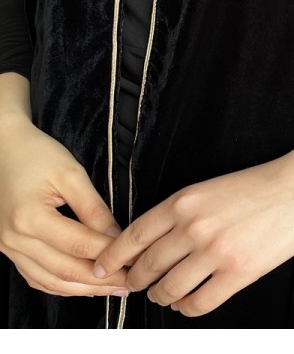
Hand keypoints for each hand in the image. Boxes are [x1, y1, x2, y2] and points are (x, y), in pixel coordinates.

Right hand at [0, 114, 130, 297]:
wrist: (3, 149)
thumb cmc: (36, 155)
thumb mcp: (71, 173)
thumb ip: (93, 207)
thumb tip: (116, 236)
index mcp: (30, 217)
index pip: (78, 245)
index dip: (109, 254)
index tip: (134, 259)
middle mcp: (16, 239)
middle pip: (65, 271)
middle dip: (101, 281)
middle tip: (131, 283)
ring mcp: (9, 248)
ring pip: (50, 281)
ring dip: (84, 290)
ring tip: (113, 289)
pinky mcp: (10, 250)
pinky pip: (38, 278)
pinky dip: (62, 286)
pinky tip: (84, 286)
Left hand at [92, 127, 293, 316]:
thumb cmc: (258, 185)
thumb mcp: (210, 188)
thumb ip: (182, 213)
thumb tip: (154, 243)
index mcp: (184, 200)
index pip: (134, 235)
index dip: (113, 256)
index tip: (102, 268)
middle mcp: (194, 226)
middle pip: (147, 266)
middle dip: (135, 281)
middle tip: (133, 286)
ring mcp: (215, 252)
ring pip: (170, 289)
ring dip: (162, 297)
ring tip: (164, 295)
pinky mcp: (239, 273)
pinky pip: (200, 304)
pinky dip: (188, 308)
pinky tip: (189, 303)